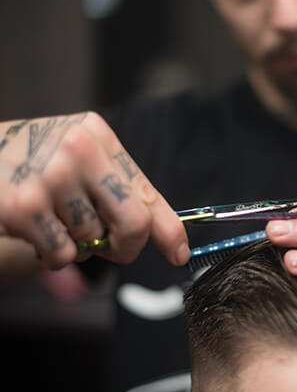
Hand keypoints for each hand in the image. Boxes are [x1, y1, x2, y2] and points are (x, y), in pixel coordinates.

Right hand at [0, 113, 189, 270]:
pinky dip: (52, 252)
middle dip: (125, 247)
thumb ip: (122, 191)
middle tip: (108, 247)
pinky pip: (62, 254)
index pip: (147, 193)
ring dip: (77, 243)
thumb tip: (168, 238)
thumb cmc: (34, 162)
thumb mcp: (82, 160)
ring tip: (53, 217)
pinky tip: (35, 227)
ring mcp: (51, 177)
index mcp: (99, 136)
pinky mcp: (22, 206)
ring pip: (92, 241)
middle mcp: (79, 149)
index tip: (178, 254)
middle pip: (134, 224)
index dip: (169, 230)